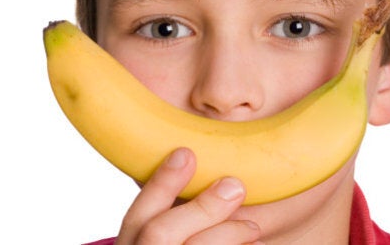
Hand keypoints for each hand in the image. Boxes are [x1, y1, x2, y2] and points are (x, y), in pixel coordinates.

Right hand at [115, 148, 261, 244]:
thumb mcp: (160, 242)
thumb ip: (177, 219)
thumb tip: (212, 177)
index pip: (138, 216)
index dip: (161, 183)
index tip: (187, 153)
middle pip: (161, 233)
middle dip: (201, 207)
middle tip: (235, 186)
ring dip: (226, 234)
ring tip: (251, 228)